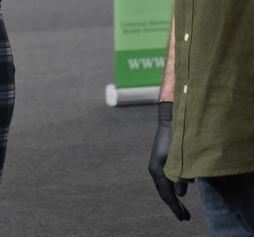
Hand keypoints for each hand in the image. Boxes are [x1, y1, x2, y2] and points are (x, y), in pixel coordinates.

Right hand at [148, 102, 189, 220]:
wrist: (171, 120)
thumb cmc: (178, 139)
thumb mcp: (181, 161)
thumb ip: (181, 178)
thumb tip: (181, 194)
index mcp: (158, 171)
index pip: (167, 195)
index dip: (175, 207)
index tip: (183, 218)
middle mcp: (155, 169)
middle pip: (164, 192)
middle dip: (174, 205)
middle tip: (184, 217)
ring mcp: (157, 164)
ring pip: (164, 185)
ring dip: (173, 196)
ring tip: (183, 206)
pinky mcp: (162, 160)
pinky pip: (166, 178)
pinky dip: (173, 187)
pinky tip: (180, 188)